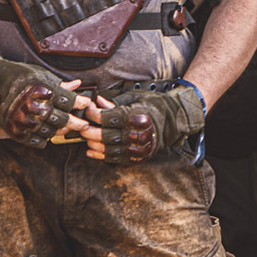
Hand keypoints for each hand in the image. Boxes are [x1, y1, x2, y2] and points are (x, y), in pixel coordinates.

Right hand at [0, 47, 86, 145]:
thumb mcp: (40, 75)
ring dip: (60, 131)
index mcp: (42, 91)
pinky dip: (45, 138)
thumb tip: (77, 85)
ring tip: (65, 128)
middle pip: (62, 120)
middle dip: (76, 123)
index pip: (68, 101)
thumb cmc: (16, 76)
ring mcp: (24, 120)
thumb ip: (59, 84)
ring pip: (51, 132)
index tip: (86, 105)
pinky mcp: (16, 131)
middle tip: (84, 124)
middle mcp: (33, 106)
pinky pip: (37, 141)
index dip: (80, 104)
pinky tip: (49, 133)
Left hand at [81, 81, 204, 163]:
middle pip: (106, 135)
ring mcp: (138, 147)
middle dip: (89, 130)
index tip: (87, 109)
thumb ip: (115, 103)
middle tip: (80, 126)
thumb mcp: (136, 98)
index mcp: (137, 116)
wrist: (175, 121)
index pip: (108, 118)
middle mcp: (138, 133)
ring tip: (86, 137)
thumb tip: (96, 101)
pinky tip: (90, 150)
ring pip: (109, 148)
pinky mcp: (138, 156)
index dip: (93, 114)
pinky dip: (101, 155)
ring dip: (93, 143)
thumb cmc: (154, 106)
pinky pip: (116, 158)